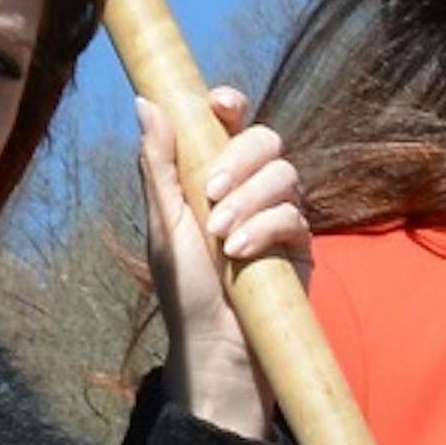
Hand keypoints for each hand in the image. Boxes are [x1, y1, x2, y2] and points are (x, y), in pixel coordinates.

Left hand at [144, 82, 312, 430]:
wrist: (215, 343)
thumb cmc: (184, 287)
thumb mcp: (164, 222)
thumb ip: (158, 162)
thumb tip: (145, 100)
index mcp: (212, 173)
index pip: (229, 123)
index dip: (229, 104)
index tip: (219, 105)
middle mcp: (249, 187)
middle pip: (265, 138)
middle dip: (239, 160)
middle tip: (210, 192)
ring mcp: (278, 213)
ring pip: (284, 174)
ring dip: (249, 200)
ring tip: (222, 236)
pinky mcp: (300, 244)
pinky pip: (295, 216)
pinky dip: (266, 229)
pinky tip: (241, 254)